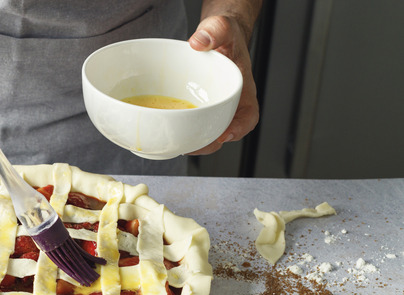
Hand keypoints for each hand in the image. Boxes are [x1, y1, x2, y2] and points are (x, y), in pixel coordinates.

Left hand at [187, 14, 259, 154]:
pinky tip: (165, 130)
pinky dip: (180, 129)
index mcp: (240, 89)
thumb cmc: (223, 37)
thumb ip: (215, 31)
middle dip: (208, 144)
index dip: (240, 129)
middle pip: (224, 132)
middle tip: (190, 147)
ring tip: (175, 144)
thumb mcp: (222, 28)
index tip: (226, 134)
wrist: (213, 38)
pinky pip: (190, 123)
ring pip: (205, 131)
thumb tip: (198, 42)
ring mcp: (211, 108)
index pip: (248, 115)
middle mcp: (227, 103)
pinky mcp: (195, 108)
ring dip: (193, 141)